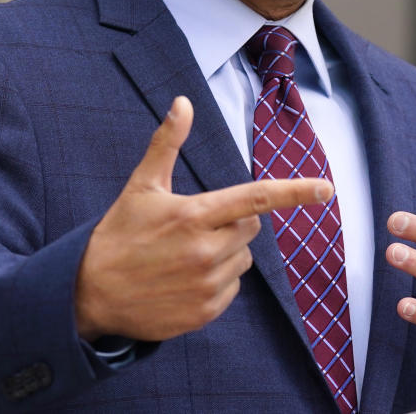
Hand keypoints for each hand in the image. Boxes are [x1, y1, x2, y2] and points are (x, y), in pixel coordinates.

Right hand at [74, 96, 331, 341]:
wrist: (89, 295)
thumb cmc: (119, 234)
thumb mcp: (141, 186)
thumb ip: (167, 143)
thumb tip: (183, 102)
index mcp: (194, 215)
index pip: (256, 198)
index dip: (295, 192)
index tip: (326, 189)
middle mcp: (205, 251)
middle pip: (251, 227)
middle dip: (233, 223)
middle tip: (195, 227)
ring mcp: (207, 285)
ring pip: (243, 260)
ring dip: (225, 254)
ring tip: (185, 256)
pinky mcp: (204, 312)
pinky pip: (232, 288)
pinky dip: (217, 282)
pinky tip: (184, 279)